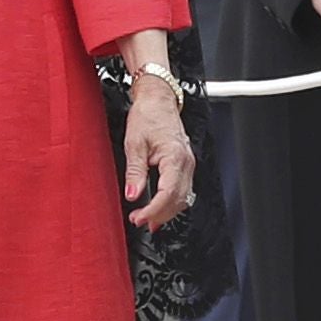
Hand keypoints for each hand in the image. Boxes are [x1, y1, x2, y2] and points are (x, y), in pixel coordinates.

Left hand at [119, 54, 194, 228]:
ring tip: (148, 221)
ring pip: (184, 198)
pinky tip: (161, 209)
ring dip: (167, 212)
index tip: (138, 218)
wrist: (158, 99)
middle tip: (139, 221)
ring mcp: (188, 164)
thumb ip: (135, 172)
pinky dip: (172, 203)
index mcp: (175, 157)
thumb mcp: (134, 143)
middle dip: (159, 215)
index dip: (153, 210)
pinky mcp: (185, 164)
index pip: (168, 194)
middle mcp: (186, 162)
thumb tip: (132, 195)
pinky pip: (183, 189)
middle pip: (178, 200)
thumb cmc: (148, 115)